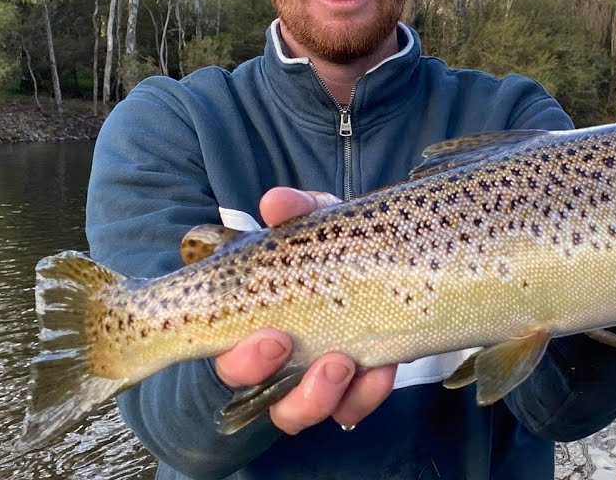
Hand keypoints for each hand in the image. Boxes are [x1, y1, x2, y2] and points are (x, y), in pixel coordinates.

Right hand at [213, 187, 397, 433]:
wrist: (389, 262)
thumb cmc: (334, 246)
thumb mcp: (318, 221)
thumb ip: (298, 209)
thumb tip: (274, 203)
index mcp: (255, 318)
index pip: (226, 352)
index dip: (243, 357)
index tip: (271, 337)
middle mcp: (277, 359)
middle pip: (253, 390)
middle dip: (268, 375)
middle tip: (291, 345)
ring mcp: (313, 379)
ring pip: (296, 412)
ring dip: (315, 397)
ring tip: (342, 363)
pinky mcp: (353, 389)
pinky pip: (351, 408)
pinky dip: (365, 394)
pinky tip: (380, 371)